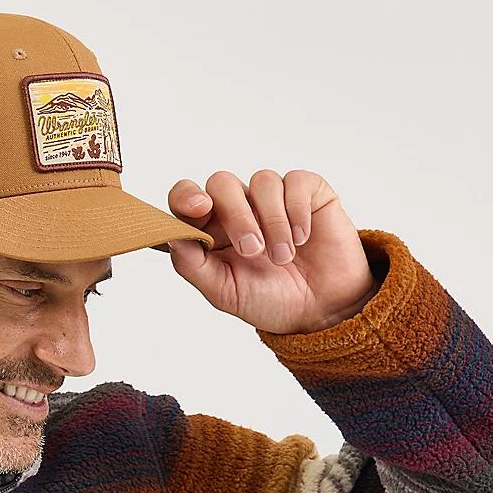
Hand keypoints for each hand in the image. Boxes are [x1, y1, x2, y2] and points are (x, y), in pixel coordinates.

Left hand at [163, 170, 378, 334]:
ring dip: (272, 222)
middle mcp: (240, 208)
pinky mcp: (307, 192)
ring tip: (283, 258)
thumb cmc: (270, 300)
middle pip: (222, 184)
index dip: (187, 196)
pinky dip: (297, 212)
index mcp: (212, 230)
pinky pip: (295, 182)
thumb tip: (172, 238)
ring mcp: (272, 198)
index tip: (199, 209)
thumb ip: (193, 266)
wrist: (320, 311)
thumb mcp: (224, 293)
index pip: (187, 198)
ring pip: (262, 181)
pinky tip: (303, 239)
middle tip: (252, 251)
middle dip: (236, 216)